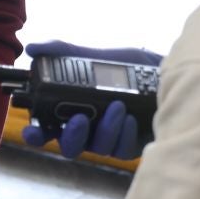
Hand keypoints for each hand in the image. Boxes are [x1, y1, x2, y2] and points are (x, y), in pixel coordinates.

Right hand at [21, 41, 161, 159]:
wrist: (166, 72)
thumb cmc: (129, 66)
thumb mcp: (96, 54)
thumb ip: (63, 51)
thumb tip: (33, 48)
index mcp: (72, 110)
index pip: (46, 129)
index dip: (36, 134)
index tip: (33, 130)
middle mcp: (88, 129)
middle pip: (68, 147)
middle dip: (71, 137)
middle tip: (80, 119)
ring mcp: (108, 139)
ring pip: (97, 148)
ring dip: (105, 129)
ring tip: (117, 105)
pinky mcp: (130, 146)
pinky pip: (121, 150)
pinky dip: (123, 134)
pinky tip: (130, 117)